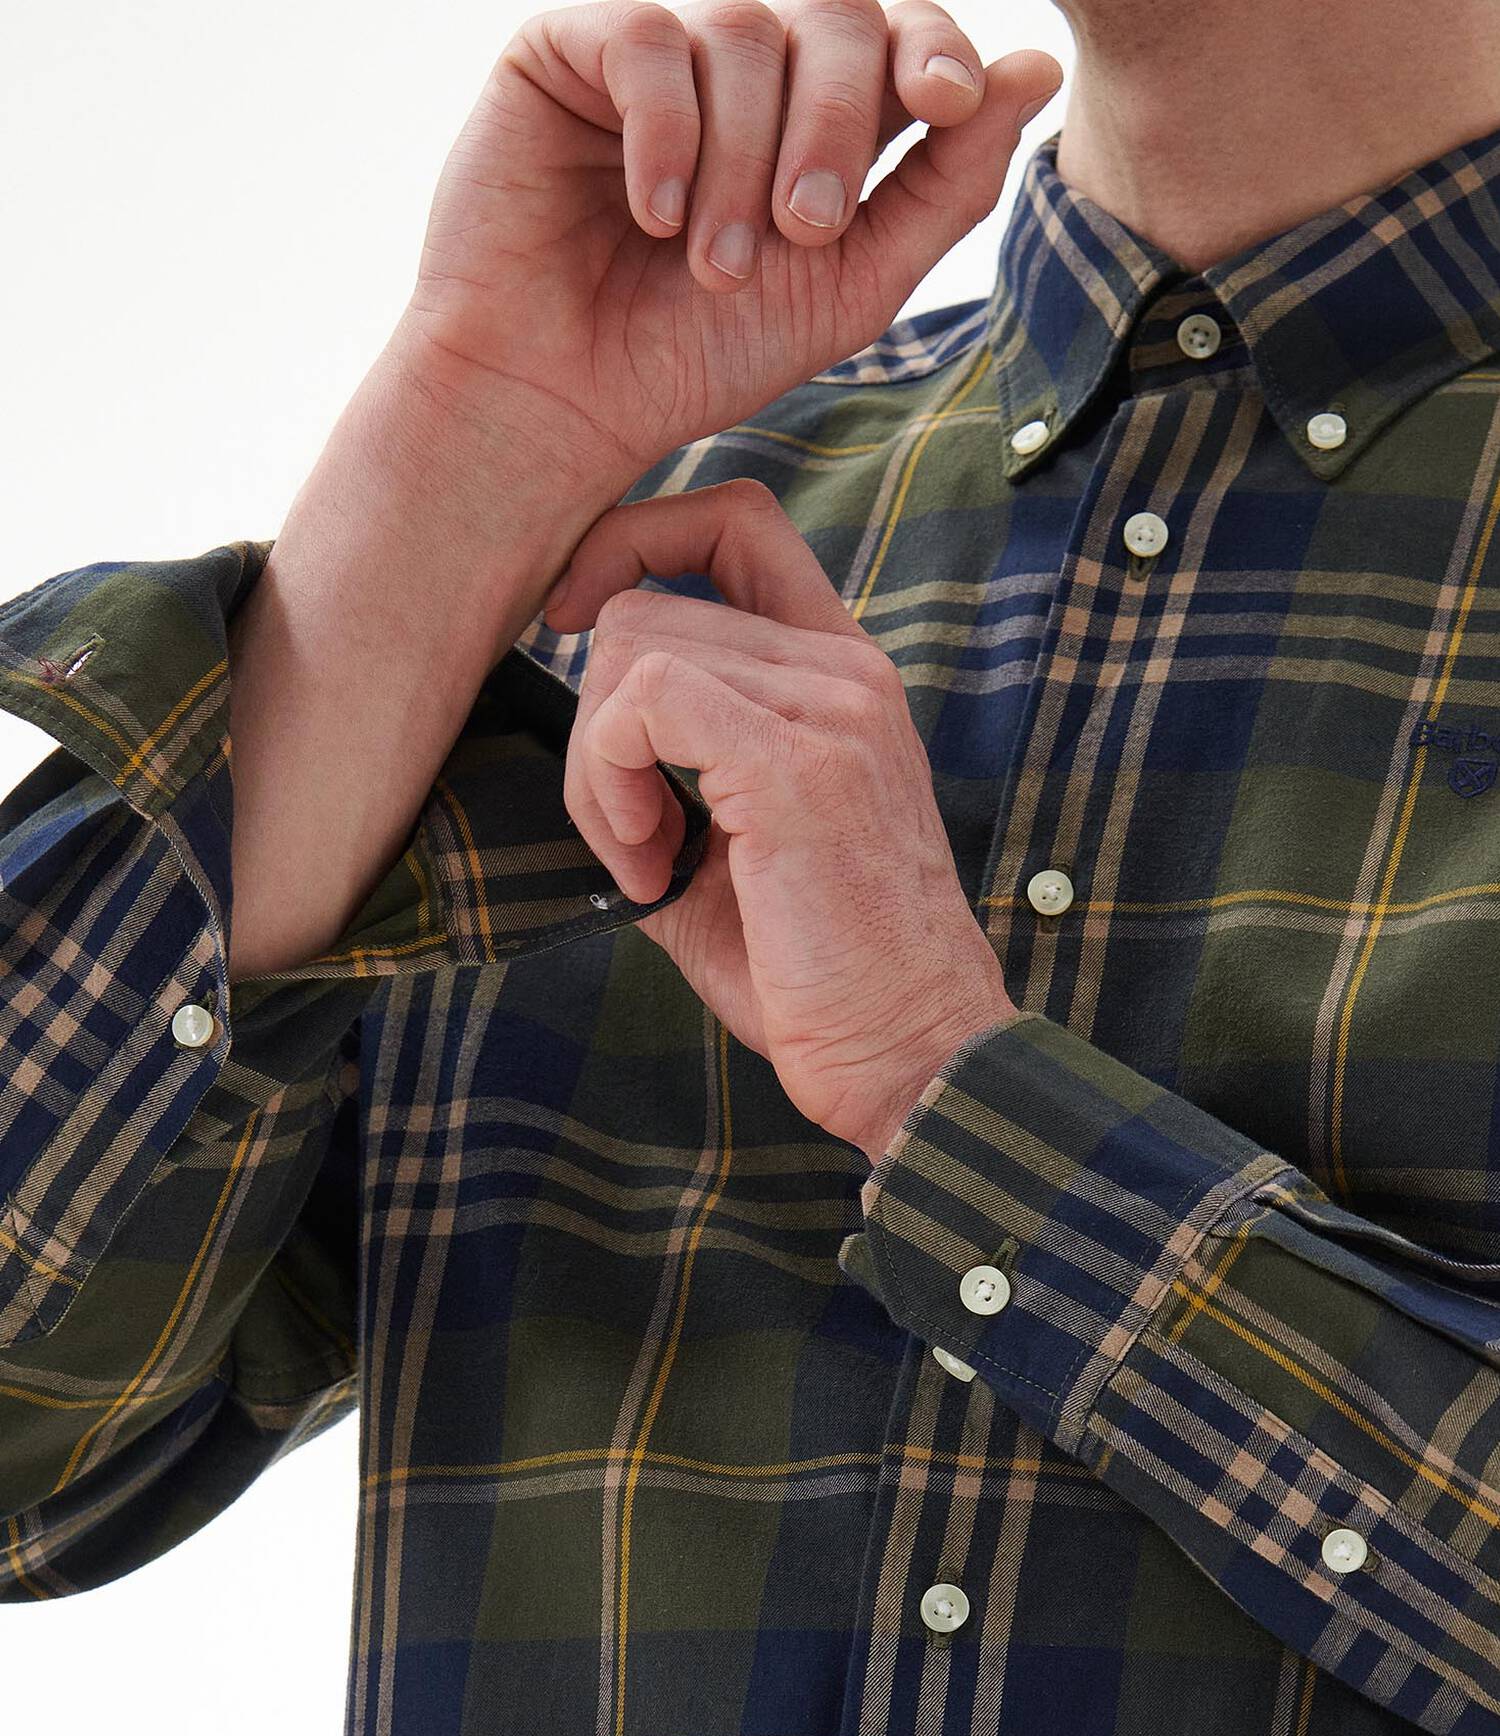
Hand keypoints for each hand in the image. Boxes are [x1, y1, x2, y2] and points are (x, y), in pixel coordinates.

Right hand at [398, 0, 1062, 486]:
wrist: (560, 405)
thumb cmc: (697, 356)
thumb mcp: (851, 286)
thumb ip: (945, 186)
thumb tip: (1035, 68)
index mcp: (813, 112)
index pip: (895, 32)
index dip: (932, 46)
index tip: (949, 100)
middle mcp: (739, 67)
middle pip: (833, 13)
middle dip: (838, 120)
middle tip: (806, 230)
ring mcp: (652, 50)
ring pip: (740, 27)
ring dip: (742, 160)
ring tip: (711, 265)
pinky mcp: (562, 50)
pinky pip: (644, 38)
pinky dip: (665, 133)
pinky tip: (651, 216)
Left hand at [543, 477, 1019, 1160]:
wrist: (909, 1053)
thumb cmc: (819, 974)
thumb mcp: (734, 847)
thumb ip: (673, 767)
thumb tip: (576, 735)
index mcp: (840, 676)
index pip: (736, 521)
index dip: (636, 540)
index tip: (576, 623)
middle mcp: (845, 669)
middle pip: (647, 605)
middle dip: (595, 726)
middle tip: (631, 838)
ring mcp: (829, 705)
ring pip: (631, 649)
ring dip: (599, 766)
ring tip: (650, 859)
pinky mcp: (796, 760)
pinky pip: (643, 699)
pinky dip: (610, 782)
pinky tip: (650, 863)